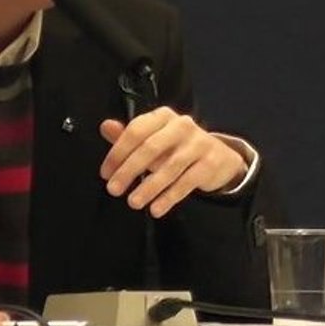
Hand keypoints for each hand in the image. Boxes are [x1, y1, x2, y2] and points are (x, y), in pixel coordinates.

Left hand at [99, 106, 248, 217]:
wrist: (219, 157)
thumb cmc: (178, 148)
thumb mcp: (153, 139)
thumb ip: (129, 136)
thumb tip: (106, 126)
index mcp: (163, 116)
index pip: (136, 130)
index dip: (117, 153)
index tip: (106, 173)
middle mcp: (182, 125)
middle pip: (151, 147)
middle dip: (129, 171)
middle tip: (114, 190)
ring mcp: (199, 143)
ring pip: (170, 167)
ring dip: (149, 187)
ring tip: (133, 202)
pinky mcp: (211, 162)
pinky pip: (187, 182)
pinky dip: (169, 197)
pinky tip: (156, 208)